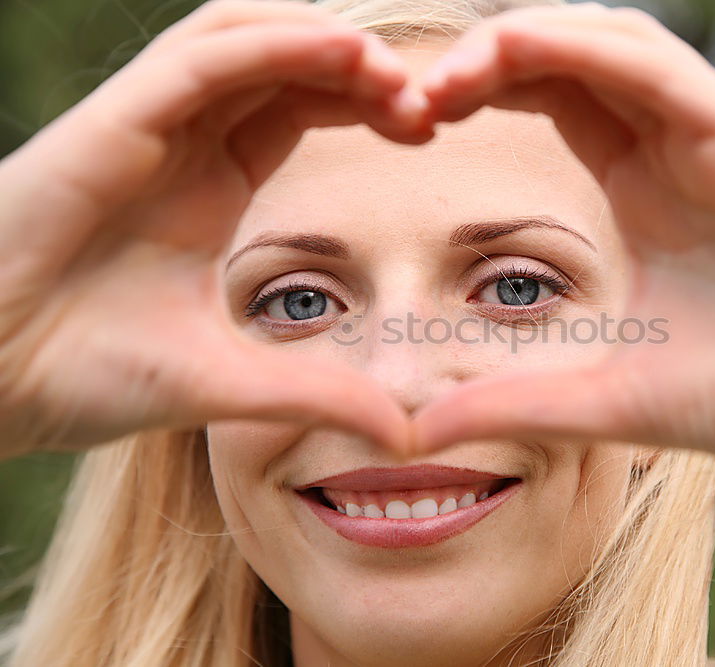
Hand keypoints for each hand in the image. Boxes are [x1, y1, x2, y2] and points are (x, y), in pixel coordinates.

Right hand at [0, 0, 424, 458]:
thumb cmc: (85, 374)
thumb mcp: (230, 381)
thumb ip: (316, 394)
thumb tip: (403, 433)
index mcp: (210, 187)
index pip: (299, 109)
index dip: (367, 106)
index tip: (427, 132)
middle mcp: (182, 144)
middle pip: (284, 65)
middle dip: (358, 70)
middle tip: (429, 103)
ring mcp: (146, 126)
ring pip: (243, 40)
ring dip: (322, 44)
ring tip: (390, 74)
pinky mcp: (110, 122)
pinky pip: (202, 61)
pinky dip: (271, 46)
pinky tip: (336, 55)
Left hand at [411, 3, 714, 474]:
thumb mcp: (602, 396)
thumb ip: (512, 401)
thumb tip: (416, 428)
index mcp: (641, 189)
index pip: (552, 101)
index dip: (478, 95)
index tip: (410, 125)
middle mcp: (672, 148)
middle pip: (568, 59)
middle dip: (487, 60)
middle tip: (409, 96)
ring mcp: (710, 135)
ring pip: (608, 43)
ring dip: (523, 42)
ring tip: (448, 80)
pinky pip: (655, 65)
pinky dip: (582, 49)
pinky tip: (514, 54)